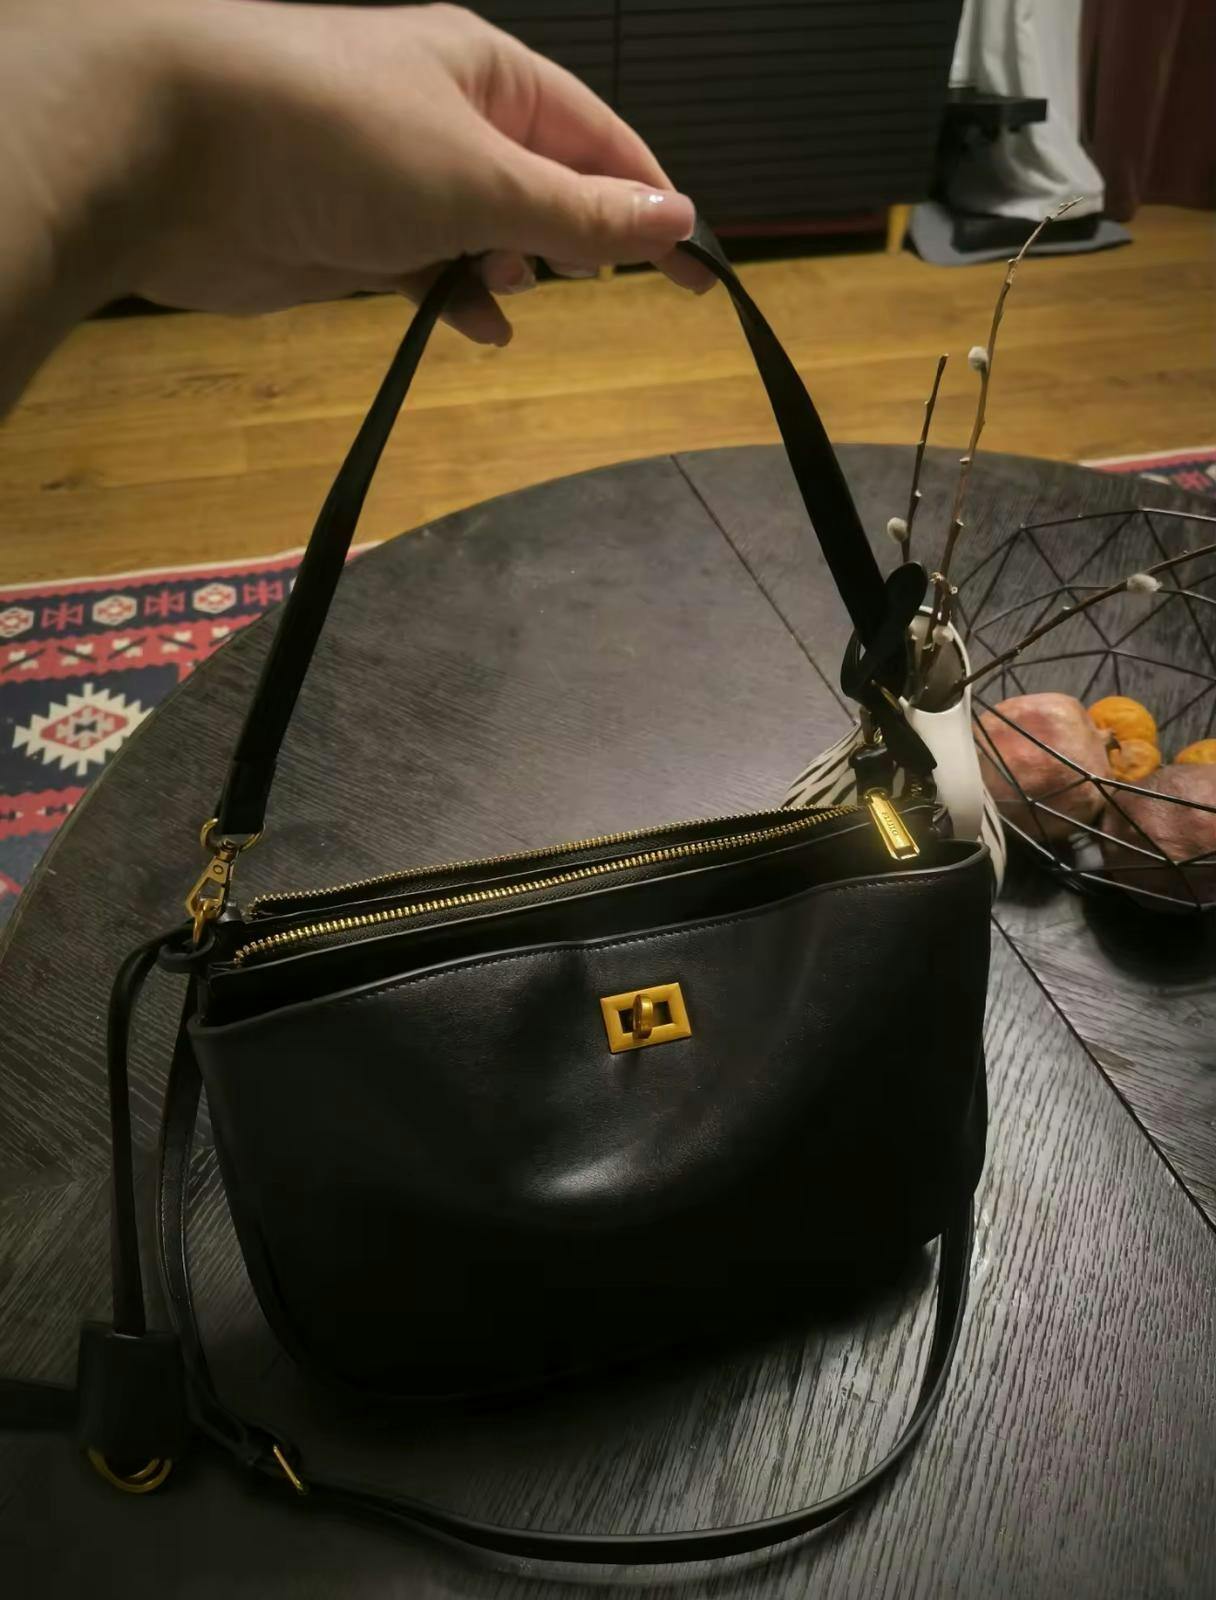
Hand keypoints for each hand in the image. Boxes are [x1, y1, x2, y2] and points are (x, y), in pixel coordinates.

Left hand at [143, 0, 711, 341]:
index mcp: (490, 76)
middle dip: (577, 236)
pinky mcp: (353, 234)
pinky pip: (430, 267)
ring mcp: (398, 178)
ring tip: (511, 294)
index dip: (652, 203)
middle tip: (604, 286)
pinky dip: (456, 297)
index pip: (599, 140)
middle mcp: (449, 118)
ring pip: (486, 231)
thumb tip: (676, 217)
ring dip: (510, 269)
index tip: (699, 270)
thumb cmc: (340, 140)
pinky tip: (476, 327)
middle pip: (545, 184)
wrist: (171, 154)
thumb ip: (578, 212)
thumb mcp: (481, 179)